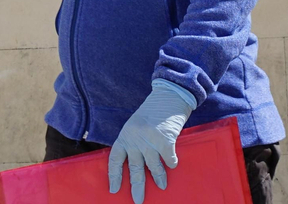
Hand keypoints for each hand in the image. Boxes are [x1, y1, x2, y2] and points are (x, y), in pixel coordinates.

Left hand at [109, 80, 194, 203]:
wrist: (169, 94)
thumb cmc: (154, 111)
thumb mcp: (136, 125)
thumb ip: (135, 143)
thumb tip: (140, 166)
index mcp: (125, 136)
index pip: (115, 160)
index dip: (114, 176)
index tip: (114, 190)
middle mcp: (135, 139)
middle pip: (135, 168)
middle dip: (137, 186)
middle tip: (138, 201)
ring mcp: (150, 139)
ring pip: (153, 166)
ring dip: (158, 178)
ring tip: (162, 186)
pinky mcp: (165, 139)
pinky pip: (168, 158)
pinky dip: (172, 163)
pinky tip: (174, 165)